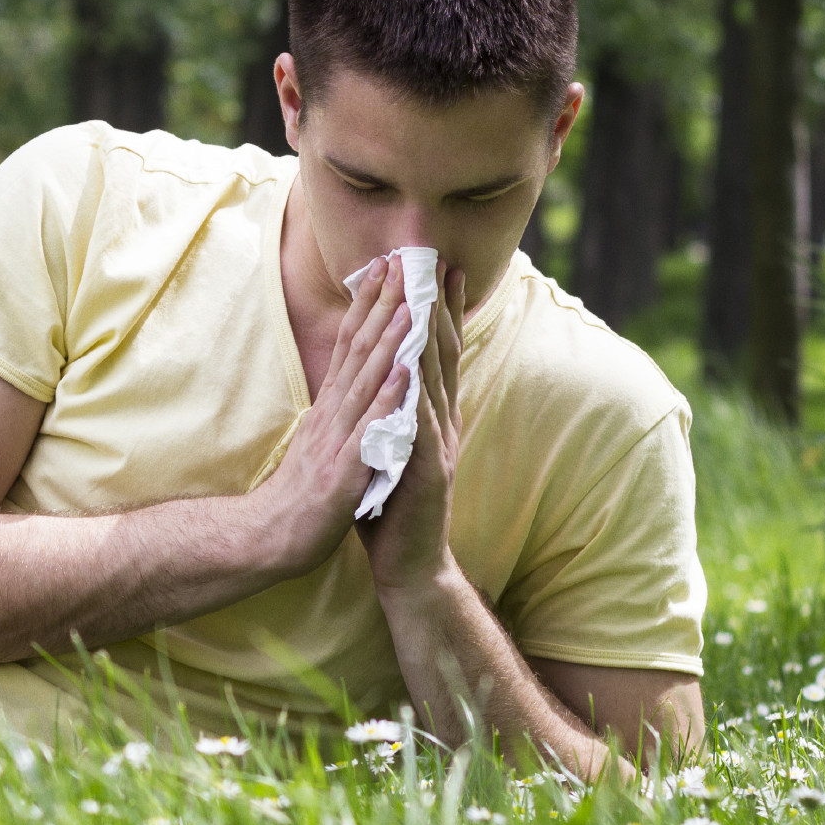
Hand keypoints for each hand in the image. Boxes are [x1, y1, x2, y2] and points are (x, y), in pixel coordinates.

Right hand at [250, 257, 416, 577]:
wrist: (272, 538)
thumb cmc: (300, 492)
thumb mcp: (319, 439)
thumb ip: (336, 407)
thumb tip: (348, 375)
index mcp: (330, 407)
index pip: (349, 346)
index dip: (367, 305)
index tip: (384, 268)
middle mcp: (331, 414)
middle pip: (356, 351)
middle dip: (380, 306)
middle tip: (399, 263)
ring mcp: (336, 440)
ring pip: (364, 382)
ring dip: (387, 342)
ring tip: (409, 306)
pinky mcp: (343, 471)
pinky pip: (369, 431)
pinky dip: (387, 400)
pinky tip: (405, 375)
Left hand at [358, 262, 465, 596]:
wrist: (410, 564)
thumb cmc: (395, 505)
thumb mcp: (391, 444)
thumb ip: (391, 409)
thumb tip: (382, 370)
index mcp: (432, 414)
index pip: (436, 351)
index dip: (438, 309)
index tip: (434, 267)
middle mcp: (442, 421)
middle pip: (442, 353)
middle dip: (439, 305)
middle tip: (436, 260)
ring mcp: (438, 445)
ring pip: (434, 380)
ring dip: (430, 336)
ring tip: (425, 294)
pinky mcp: (428, 471)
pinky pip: (420, 425)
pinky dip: (416, 394)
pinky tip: (411, 367)